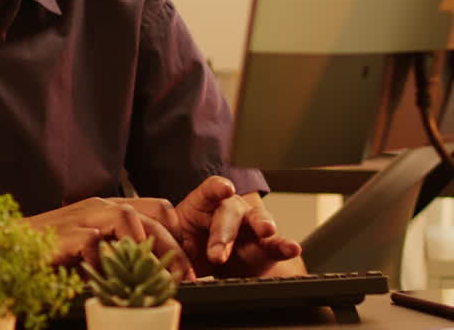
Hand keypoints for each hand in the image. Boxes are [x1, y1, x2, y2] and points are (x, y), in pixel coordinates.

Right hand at [27, 197, 193, 279]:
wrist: (6, 244)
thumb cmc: (51, 249)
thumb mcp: (93, 247)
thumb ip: (117, 248)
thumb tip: (154, 269)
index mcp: (108, 208)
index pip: (158, 208)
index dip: (178, 234)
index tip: (186, 262)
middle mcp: (98, 207)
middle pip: (152, 214)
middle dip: (174, 248)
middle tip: (185, 277)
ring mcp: (81, 218)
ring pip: (128, 217)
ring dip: (146, 247)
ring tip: (153, 275)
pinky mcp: (64, 235)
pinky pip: (93, 242)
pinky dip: (105, 261)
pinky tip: (106, 280)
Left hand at [175, 176, 302, 277]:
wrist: (207, 264)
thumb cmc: (190, 245)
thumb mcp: (174, 243)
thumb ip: (171, 245)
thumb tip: (161, 256)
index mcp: (204, 204)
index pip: (210, 190)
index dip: (216, 188)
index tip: (223, 188)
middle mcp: (230, 209)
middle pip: (230, 212)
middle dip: (223, 233)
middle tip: (216, 254)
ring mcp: (250, 225)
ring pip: (257, 221)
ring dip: (261, 225)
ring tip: (266, 231)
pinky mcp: (265, 247)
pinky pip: (276, 245)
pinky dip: (284, 246)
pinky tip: (293, 248)